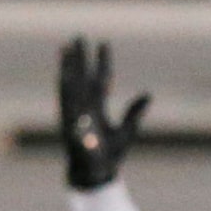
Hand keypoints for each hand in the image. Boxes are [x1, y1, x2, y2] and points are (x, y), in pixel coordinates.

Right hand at [57, 37, 148, 190]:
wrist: (96, 174)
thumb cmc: (109, 155)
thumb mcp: (126, 131)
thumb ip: (134, 113)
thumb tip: (147, 95)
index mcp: (97, 108)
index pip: (101, 79)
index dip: (102, 62)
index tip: (104, 43)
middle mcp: (84, 107)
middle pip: (82, 76)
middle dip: (81, 58)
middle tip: (78, 36)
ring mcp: (75, 113)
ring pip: (70, 85)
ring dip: (68, 67)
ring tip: (66, 49)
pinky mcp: (70, 123)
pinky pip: (67, 105)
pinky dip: (65, 90)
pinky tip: (62, 75)